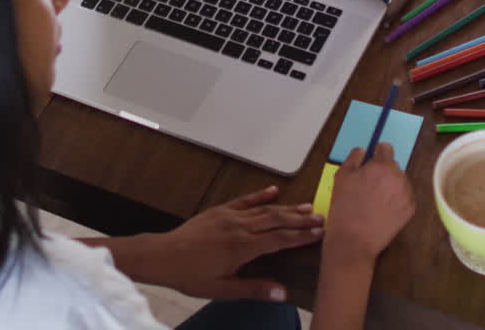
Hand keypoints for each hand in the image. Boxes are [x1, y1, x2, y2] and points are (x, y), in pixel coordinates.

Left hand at [150, 186, 323, 300]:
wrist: (163, 255)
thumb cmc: (191, 275)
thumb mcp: (222, 289)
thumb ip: (253, 289)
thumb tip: (281, 293)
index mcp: (243, 247)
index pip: (280, 239)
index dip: (301, 236)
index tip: (320, 233)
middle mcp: (240, 227)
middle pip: (277, 220)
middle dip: (300, 219)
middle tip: (321, 217)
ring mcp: (229, 216)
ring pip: (264, 209)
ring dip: (287, 207)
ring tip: (307, 206)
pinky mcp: (220, 210)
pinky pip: (244, 200)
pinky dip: (260, 195)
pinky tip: (273, 191)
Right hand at [324, 144, 415, 265]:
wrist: (354, 240)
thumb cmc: (345, 207)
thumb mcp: (341, 176)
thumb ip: (353, 158)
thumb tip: (362, 151)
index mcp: (382, 165)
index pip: (386, 148)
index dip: (377, 153)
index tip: (371, 161)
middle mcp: (399, 177)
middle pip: (393, 166)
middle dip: (383, 171)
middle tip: (368, 185)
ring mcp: (407, 194)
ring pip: (400, 182)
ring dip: (390, 185)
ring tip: (375, 200)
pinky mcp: (410, 210)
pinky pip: (404, 197)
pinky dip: (396, 200)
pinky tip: (382, 209)